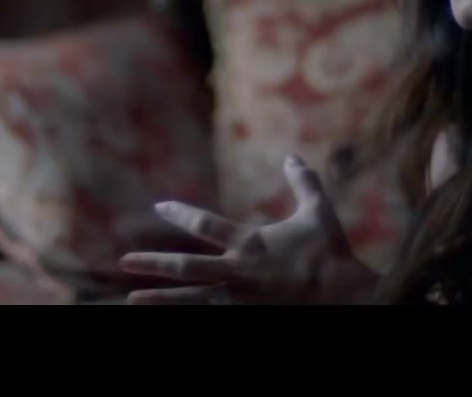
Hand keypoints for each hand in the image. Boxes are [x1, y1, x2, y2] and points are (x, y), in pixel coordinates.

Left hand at [119, 154, 379, 304]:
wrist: (346, 296)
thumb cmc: (331, 253)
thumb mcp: (318, 212)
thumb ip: (303, 183)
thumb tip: (293, 155)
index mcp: (251, 242)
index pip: (205, 225)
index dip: (180, 214)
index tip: (160, 206)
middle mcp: (239, 271)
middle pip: (187, 267)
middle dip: (154, 264)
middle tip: (125, 261)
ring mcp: (241, 299)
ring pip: (191, 299)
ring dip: (160, 299)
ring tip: (132, 299)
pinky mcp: (248, 316)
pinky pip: (209, 314)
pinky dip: (188, 314)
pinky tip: (166, 314)